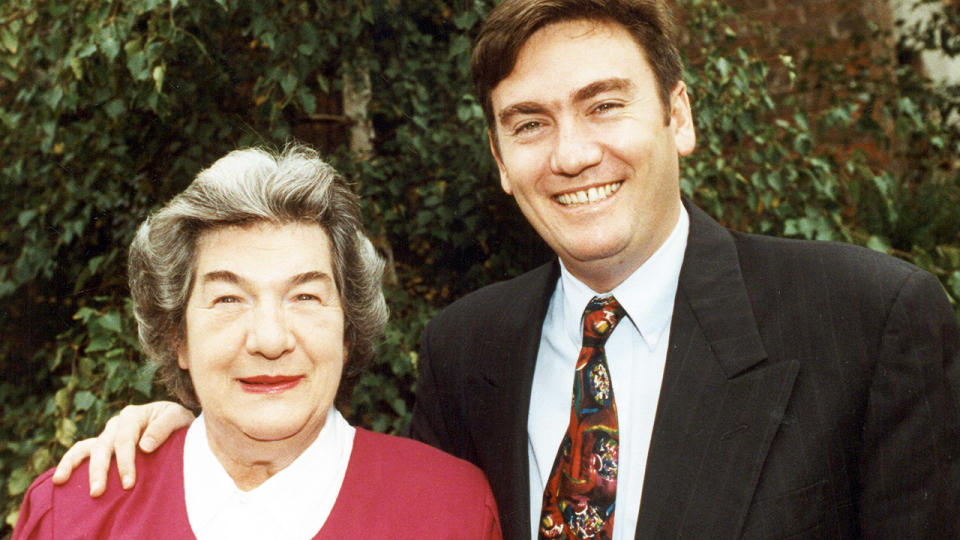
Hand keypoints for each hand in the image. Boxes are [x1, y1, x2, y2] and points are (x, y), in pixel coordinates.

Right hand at [51, 401, 194, 495]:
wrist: (176, 423)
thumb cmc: (177, 421)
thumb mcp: (177, 418)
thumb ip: (163, 428)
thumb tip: (143, 447)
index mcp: (133, 415)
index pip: (125, 439)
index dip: (125, 462)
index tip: (128, 484)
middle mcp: (116, 424)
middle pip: (103, 446)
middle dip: (100, 470)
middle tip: (98, 491)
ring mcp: (108, 434)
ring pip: (87, 448)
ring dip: (75, 465)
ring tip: (62, 481)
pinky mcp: (104, 444)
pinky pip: (82, 450)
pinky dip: (69, 462)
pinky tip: (60, 478)